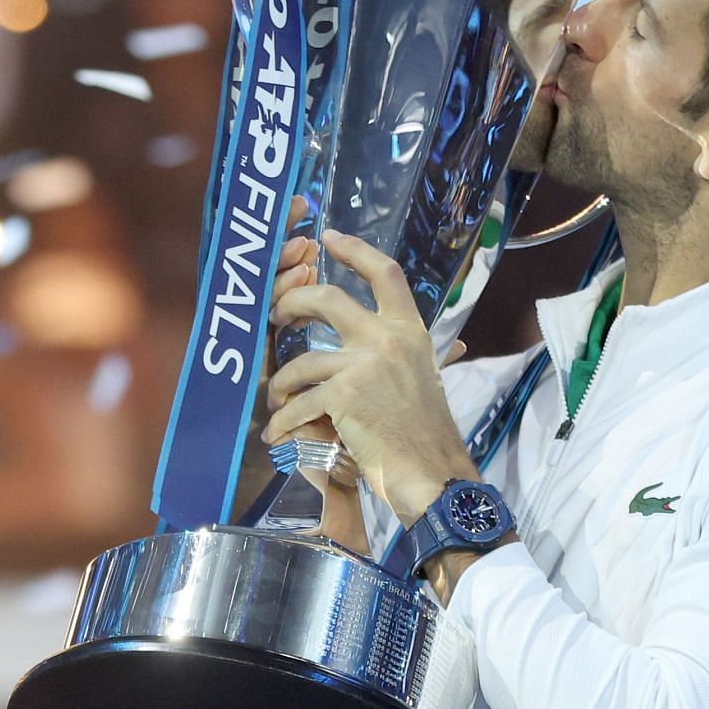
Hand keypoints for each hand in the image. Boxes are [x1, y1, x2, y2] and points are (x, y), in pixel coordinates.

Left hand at [263, 229, 479, 526]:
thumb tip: (406, 336)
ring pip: (300, 360)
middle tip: (276, 316)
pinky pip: (298, 401)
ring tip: (275, 399)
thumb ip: (405, 349)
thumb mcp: (424, 374)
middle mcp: (387, 338)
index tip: (328, 237)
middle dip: (290, 303)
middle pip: (324, 298)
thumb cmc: (427, 430)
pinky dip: (283, 420)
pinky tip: (277, 433)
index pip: (384, 273)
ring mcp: (364, 364)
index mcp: (409, 329)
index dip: (354, 249)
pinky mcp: (343, 395)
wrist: (433, 472)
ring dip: (280, 384)